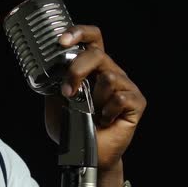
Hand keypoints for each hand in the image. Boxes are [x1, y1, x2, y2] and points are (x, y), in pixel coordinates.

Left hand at [44, 25, 146, 186]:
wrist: (85, 154)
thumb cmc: (72, 126)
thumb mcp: (55, 100)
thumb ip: (55, 80)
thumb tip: (51, 65)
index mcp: (92, 67)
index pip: (91, 38)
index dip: (79, 32)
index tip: (62, 41)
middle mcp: (110, 71)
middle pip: (97, 54)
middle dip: (78, 70)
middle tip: (68, 91)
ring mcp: (125, 85)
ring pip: (109, 77)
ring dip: (94, 98)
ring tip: (93, 113)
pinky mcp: (136, 102)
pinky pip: (120, 97)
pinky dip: (107, 111)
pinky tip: (104, 120)